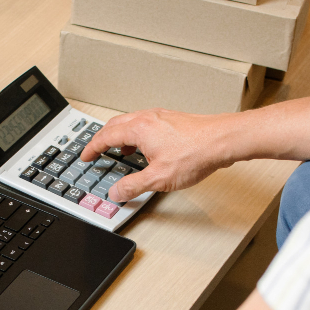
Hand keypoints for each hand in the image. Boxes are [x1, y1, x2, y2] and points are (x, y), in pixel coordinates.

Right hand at [79, 108, 240, 201]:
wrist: (224, 140)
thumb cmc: (196, 152)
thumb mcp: (158, 178)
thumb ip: (133, 186)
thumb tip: (116, 193)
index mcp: (138, 129)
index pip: (105, 136)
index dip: (92, 147)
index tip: (85, 155)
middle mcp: (147, 118)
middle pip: (115, 125)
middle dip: (102, 139)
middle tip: (95, 151)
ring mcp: (161, 117)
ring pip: (130, 122)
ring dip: (119, 136)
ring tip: (118, 151)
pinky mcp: (172, 120)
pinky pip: (145, 124)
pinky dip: (136, 134)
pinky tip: (145, 147)